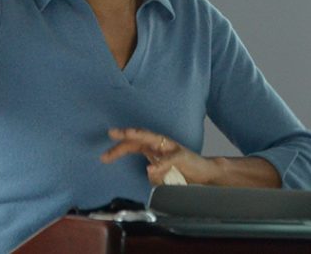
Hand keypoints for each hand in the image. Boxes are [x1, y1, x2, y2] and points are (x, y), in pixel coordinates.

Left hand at [100, 128, 221, 185]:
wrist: (206, 175)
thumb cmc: (184, 174)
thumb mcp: (164, 178)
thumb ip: (155, 176)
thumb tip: (149, 173)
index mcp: (154, 150)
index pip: (133, 146)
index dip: (118, 149)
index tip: (104, 156)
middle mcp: (161, 145)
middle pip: (140, 137)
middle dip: (125, 134)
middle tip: (111, 133)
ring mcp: (172, 149)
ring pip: (153, 138)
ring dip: (139, 135)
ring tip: (127, 134)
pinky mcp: (182, 156)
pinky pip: (169, 159)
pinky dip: (160, 164)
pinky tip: (151, 168)